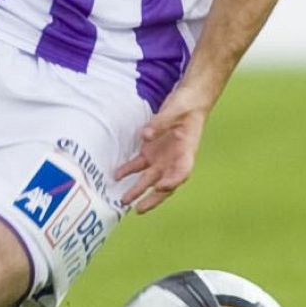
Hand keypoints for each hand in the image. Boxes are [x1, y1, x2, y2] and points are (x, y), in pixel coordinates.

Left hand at [114, 91, 208, 214]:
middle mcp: (175, 159)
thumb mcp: (176, 110)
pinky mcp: (151, 151)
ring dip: (137, 189)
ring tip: (123, 200)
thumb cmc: (187, 104)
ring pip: (149, 178)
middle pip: (164, 184)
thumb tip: (146, 136)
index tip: (160, 187)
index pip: (182, 172)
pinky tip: (117, 175)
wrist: (188, 98)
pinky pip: (138, 165)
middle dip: (152, 198)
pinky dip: (128, 171)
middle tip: (139, 208)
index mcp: (187, 151)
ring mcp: (162, 157)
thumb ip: (161, 123)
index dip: (172, 182)